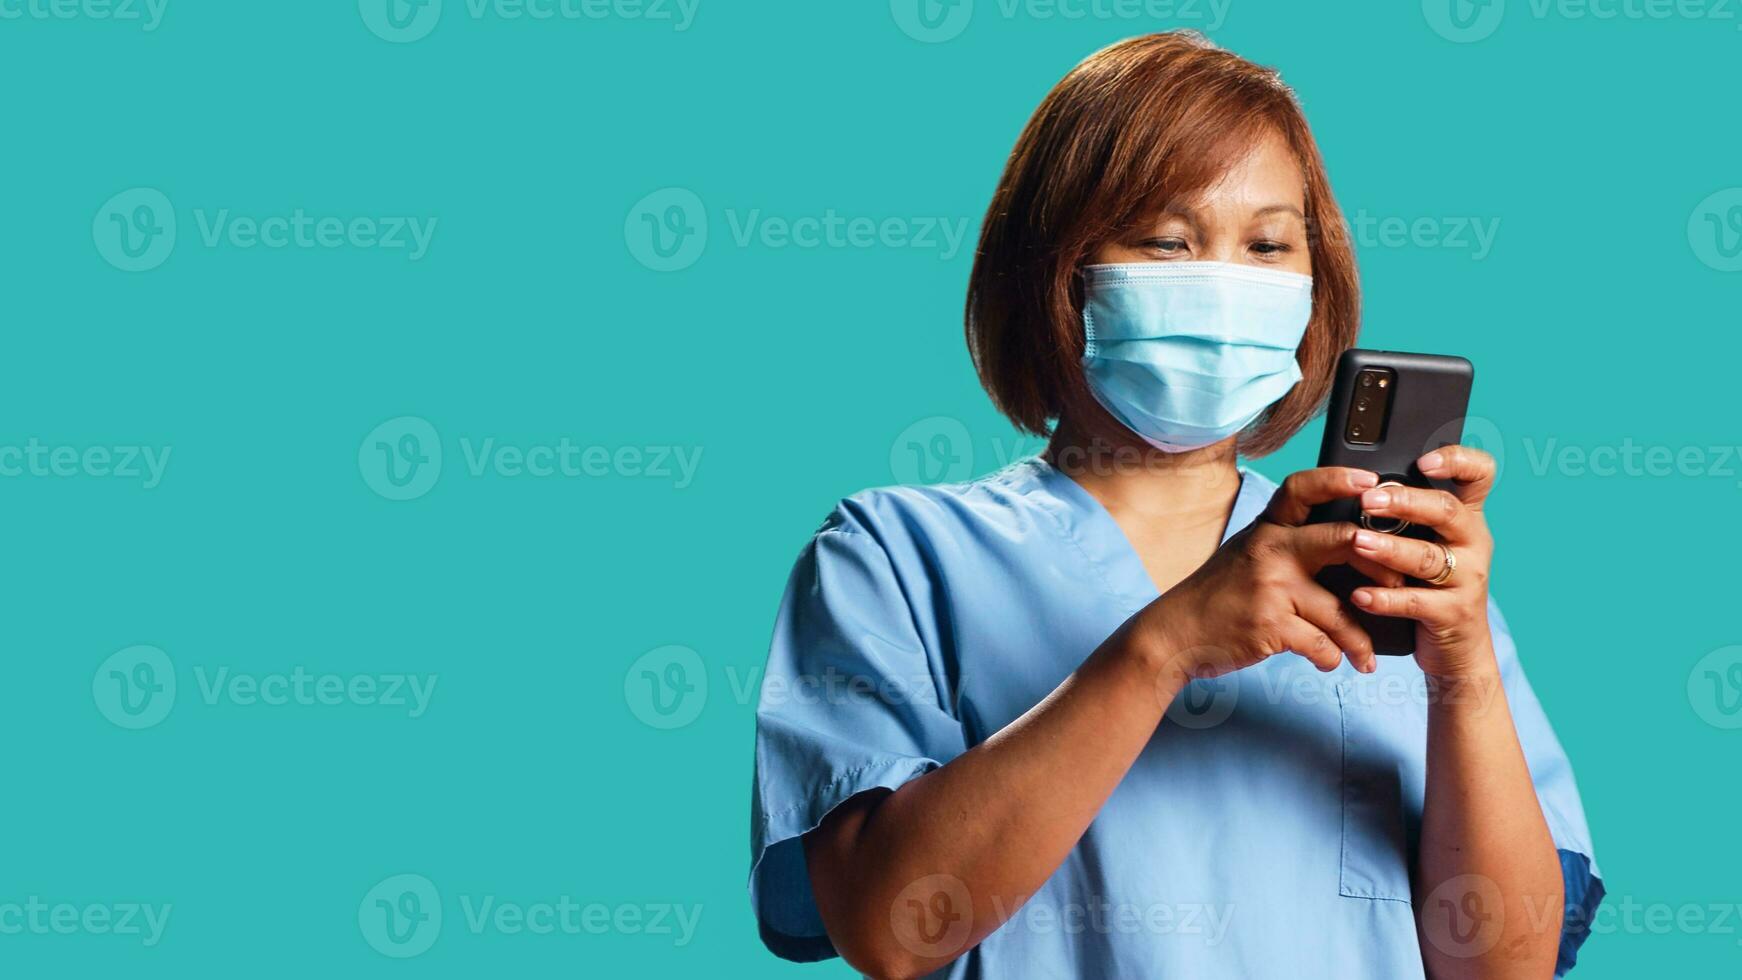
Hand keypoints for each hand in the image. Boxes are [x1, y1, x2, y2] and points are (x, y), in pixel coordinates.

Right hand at [1141, 466, 1381, 684]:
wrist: (1175, 634)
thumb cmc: (1217, 597)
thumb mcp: (1246, 556)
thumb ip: (1286, 546)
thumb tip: (1345, 546)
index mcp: (1266, 529)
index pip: (1302, 488)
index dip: (1340, 479)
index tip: (1373, 481)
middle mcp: (1270, 550)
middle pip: (1343, 541)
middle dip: (1382, 563)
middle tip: (1399, 584)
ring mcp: (1271, 587)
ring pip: (1341, 610)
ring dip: (1359, 639)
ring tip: (1366, 655)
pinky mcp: (1271, 624)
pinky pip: (1321, 643)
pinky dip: (1331, 659)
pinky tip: (1331, 664)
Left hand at [1344, 446, 1497, 676]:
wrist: (1458, 648)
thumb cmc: (1430, 584)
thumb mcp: (1428, 544)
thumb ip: (1404, 517)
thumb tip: (1353, 485)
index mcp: (1466, 516)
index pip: (1479, 474)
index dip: (1457, 460)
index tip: (1424, 460)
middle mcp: (1474, 541)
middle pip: (1446, 510)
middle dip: (1405, 502)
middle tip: (1368, 500)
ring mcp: (1468, 578)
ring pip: (1429, 557)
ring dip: (1390, 548)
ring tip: (1358, 542)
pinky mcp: (1454, 613)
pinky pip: (1417, 602)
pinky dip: (1385, 598)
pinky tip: (1360, 595)